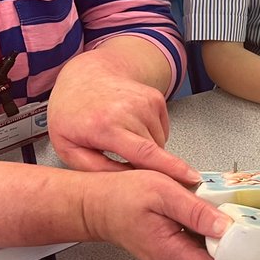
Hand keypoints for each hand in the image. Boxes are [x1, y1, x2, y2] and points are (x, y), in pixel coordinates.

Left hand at [48, 50, 199, 184]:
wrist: (85, 77)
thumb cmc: (72, 114)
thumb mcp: (69, 149)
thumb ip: (99, 170)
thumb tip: (129, 183)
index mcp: (104, 126)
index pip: (144, 152)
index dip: (169, 168)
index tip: (190, 178)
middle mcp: (128, 111)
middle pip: (154, 151)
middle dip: (145, 165)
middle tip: (121, 160)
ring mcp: (145, 102)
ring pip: (159, 142)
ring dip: (146, 149)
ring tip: (121, 138)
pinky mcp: (155, 98)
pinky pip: (162, 130)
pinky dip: (149, 134)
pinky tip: (130, 127)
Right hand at [79, 170, 259, 259]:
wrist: (92, 204)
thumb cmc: (121, 196)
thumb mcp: (163, 194)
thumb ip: (196, 211)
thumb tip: (226, 227)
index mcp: (173, 254)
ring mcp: (172, 258)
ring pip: (212, 259)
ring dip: (236, 249)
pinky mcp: (171, 248)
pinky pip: (202, 249)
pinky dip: (220, 239)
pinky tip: (232, 222)